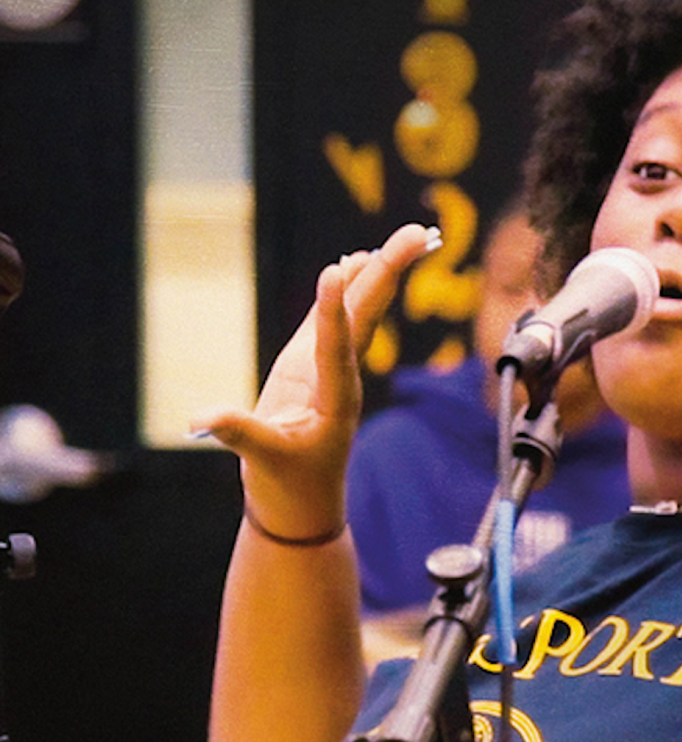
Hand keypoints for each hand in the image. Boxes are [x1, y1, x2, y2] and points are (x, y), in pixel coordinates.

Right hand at [192, 224, 436, 542]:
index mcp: (334, 396)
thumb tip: (201, 420)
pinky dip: (346, 289)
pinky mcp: (313, 366)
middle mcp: (340, 375)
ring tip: (405, 237)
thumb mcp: (263, 461)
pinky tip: (356, 262)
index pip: (335, 345)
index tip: (340, 270)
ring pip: (359, 310)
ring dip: (379, 272)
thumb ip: (239, 434)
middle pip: (368, 314)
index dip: (335, 308)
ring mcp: (329, 367)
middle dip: (392, 272)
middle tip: (420, 233)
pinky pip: (335, 318)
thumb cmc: (288, 487)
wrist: (301, 508)